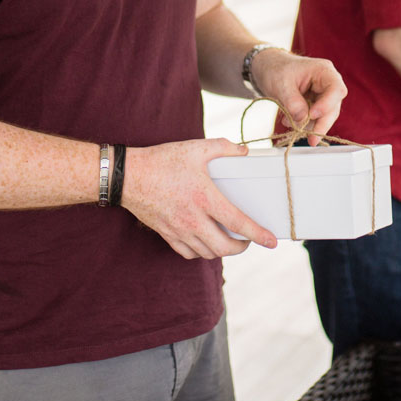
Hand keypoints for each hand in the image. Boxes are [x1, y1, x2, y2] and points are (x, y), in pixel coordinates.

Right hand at [121, 140, 277, 257]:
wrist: (128, 177)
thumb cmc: (162, 161)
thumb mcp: (195, 148)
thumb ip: (223, 147)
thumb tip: (243, 151)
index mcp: (205, 198)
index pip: (238, 223)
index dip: (258, 234)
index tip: (272, 241)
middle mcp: (193, 219)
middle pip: (224, 248)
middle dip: (242, 248)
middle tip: (248, 239)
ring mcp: (179, 230)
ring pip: (207, 253)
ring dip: (222, 250)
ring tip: (229, 239)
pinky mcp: (167, 234)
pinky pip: (188, 253)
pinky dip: (201, 252)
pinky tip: (205, 241)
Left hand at [252, 49, 346, 142]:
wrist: (269, 68)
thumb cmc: (276, 69)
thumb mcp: (281, 85)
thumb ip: (293, 103)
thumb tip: (302, 119)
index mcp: (323, 71)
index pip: (336, 90)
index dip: (327, 105)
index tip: (312, 115)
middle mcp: (327, 84)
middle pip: (333, 107)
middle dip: (321, 124)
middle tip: (311, 139)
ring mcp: (323, 95)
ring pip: (325, 116)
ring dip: (309, 125)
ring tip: (288, 122)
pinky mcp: (316, 105)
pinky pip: (315, 119)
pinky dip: (304, 124)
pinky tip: (290, 121)